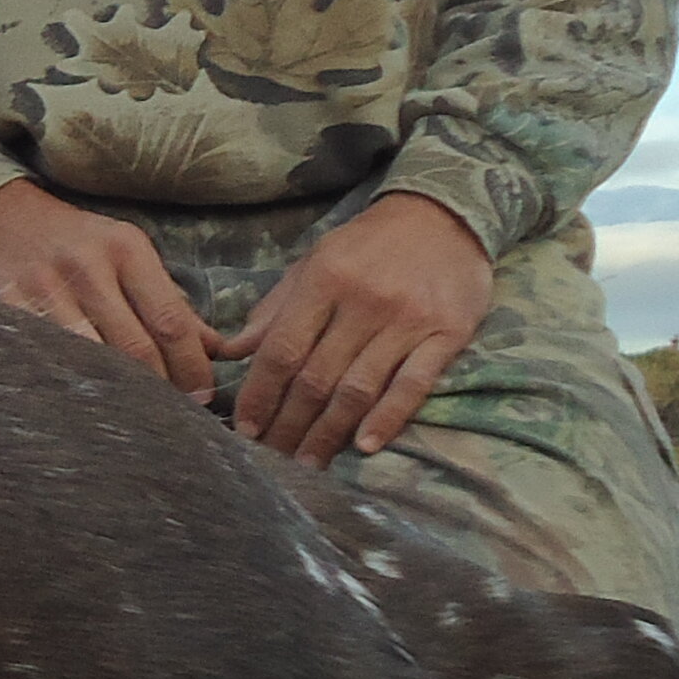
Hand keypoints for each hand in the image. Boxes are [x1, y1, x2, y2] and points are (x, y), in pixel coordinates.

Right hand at [0, 179, 222, 400]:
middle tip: (172, 418)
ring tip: (134, 419)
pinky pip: (46, 358)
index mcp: (125, 249)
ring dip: (117, 395)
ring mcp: (44, 288)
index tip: (202, 396)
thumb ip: (168, 300)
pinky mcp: (7, 307)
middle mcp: (87, 266)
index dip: (192, 367)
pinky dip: (67, 384)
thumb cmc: (73, 240)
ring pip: (92, 359)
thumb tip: (216, 348)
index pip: (170, 321)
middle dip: (160, 389)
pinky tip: (81, 405)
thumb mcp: (125, 252)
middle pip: (135, 348)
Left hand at [223, 195, 493, 463]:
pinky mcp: (448, 334)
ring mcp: (408, 319)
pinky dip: (388, 419)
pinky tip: (364, 446)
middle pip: (316, 378)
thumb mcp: (314, 262)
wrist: (445, 215)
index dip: (260, 395)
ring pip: (359, 389)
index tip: (245, 428)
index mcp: (324, 280)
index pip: (282, 350)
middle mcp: (364, 301)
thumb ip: (275, 310)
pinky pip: (413, 385)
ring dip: (329, 433)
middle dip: (289, 425)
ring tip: (309, 464)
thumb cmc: (369, 244)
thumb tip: (230, 353)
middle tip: (271, 460)